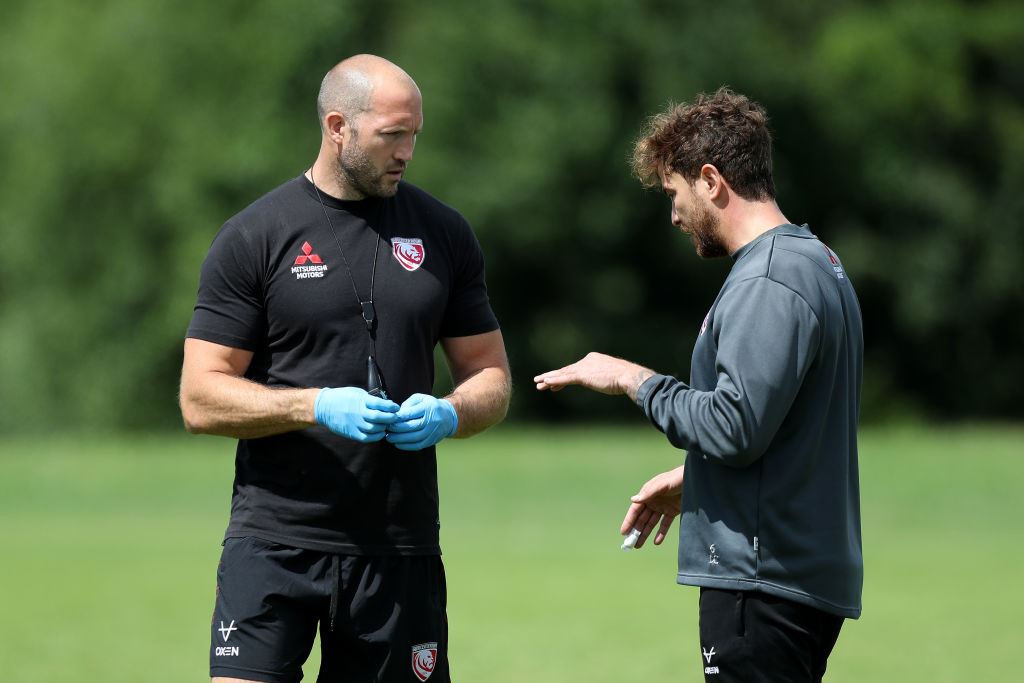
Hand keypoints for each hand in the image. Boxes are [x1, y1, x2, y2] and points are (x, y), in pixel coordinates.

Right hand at [314, 387, 399, 441]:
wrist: (324, 407)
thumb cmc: (343, 398)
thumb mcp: (357, 393)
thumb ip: (370, 399)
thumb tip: (386, 404)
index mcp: (361, 400)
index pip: (380, 404)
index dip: (391, 406)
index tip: (396, 407)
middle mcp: (358, 412)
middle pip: (379, 417)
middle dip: (390, 418)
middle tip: (395, 418)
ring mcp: (354, 423)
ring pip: (374, 429)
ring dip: (384, 427)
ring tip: (387, 425)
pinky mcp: (351, 433)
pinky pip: (367, 438)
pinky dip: (376, 436)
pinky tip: (380, 433)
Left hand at [385, 393, 458, 450]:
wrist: (449, 416)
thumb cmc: (430, 406)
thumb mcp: (421, 398)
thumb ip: (408, 403)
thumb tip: (397, 413)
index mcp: (427, 408)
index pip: (410, 414)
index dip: (397, 418)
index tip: (388, 420)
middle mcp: (431, 420)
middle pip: (411, 427)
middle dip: (397, 429)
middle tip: (387, 429)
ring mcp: (433, 432)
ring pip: (414, 438)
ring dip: (400, 439)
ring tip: (389, 438)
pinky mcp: (432, 440)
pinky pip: (418, 445)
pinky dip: (407, 446)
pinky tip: (398, 444)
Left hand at [534, 352, 652, 399]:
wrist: (628, 376)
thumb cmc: (624, 378)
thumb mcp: (612, 376)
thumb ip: (604, 377)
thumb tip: (607, 382)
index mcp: (593, 359)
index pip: (575, 369)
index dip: (563, 376)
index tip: (553, 383)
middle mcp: (586, 361)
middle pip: (566, 370)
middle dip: (552, 376)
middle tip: (539, 381)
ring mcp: (584, 367)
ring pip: (563, 374)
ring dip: (548, 379)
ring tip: (537, 383)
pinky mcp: (583, 375)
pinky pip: (566, 378)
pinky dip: (555, 380)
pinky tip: (546, 382)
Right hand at [620, 466, 683, 548]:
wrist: (695, 478)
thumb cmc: (676, 478)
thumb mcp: (662, 484)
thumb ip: (648, 493)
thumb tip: (633, 500)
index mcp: (647, 494)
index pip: (635, 510)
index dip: (629, 521)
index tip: (624, 532)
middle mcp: (653, 501)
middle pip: (642, 518)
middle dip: (635, 530)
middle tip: (629, 543)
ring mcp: (663, 507)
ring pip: (651, 523)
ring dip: (645, 534)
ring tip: (638, 545)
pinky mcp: (673, 511)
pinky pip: (665, 524)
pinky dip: (660, 533)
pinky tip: (656, 542)